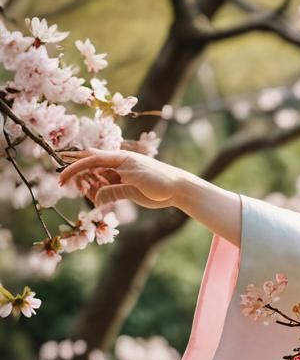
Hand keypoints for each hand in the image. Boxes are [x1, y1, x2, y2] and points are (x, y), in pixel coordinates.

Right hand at [56, 146, 183, 209]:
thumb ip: (114, 190)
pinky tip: (98, 201)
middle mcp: (117, 165)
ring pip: (96, 181)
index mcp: (119, 158)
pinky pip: (106, 190)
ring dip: (90, 188)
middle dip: (78, 176)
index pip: (91, 160)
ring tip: (91, 196)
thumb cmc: (159, 180)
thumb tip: (96, 198)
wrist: (178, 189)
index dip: (74, 168)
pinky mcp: (124, 188)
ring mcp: (120, 176)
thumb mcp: (135, 184)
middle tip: (70, 187)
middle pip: (90, 168)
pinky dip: (99, 196)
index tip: (62, 178)